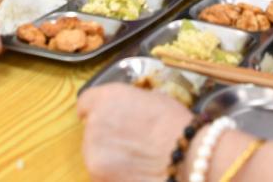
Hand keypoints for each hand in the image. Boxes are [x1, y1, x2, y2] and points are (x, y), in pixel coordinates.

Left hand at [78, 84, 192, 180]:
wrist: (186, 158)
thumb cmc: (176, 126)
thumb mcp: (153, 100)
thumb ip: (130, 104)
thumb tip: (126, 112)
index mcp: (107, 98)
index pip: (86, 102)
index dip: (97, 110)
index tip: (107, 117)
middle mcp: (94, 123)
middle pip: (91, 129)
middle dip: (107, 135)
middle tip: (131, 141)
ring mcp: (93, 153)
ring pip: (95, 154)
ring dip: (110, 156)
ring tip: (136, 159)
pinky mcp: (98, 177)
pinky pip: (102, 173)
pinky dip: (114, 174)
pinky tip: (135, 172)